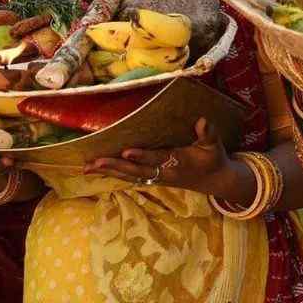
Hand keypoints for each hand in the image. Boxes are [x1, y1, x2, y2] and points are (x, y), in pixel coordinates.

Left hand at [84, 118, 233, 197]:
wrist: (215, 181)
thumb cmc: (213, 159)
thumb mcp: (214, 146)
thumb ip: (208, 134)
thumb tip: (202, 120)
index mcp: (178, 163)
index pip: (157, 159)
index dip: (142, 156)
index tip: (126, 152)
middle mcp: (164, 173)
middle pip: (136, 171)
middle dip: (114, 167)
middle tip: (94, 163)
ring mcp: (157, 178)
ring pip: (129, 176)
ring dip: (109, 172)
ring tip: (88, 168)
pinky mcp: (153, 178)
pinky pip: (130, 177)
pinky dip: (114, 174)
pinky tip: (99, 171)